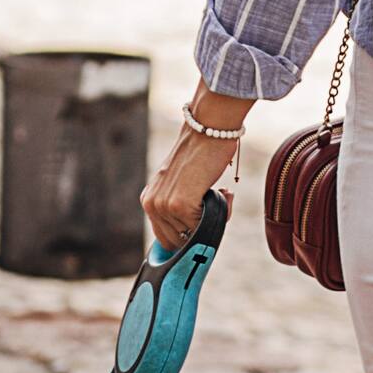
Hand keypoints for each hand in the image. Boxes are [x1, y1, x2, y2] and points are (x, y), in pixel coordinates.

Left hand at [141, 131, 238, 254]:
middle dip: (202, 231)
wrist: (206, 132)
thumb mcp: (180, 186)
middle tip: (218, 207)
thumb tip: (195, 235)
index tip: (205, 229)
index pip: (166, 239)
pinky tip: (223, 192)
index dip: (189, 237)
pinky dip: (220, 213)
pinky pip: (204, 226)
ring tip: (222, 195)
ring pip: (194, 234)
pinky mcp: (180, 205)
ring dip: (214, 219)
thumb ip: (180, 209)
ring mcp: (164, 206)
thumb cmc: (200, 156)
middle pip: (181, 241)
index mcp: (149, 201)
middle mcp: (151, 205)